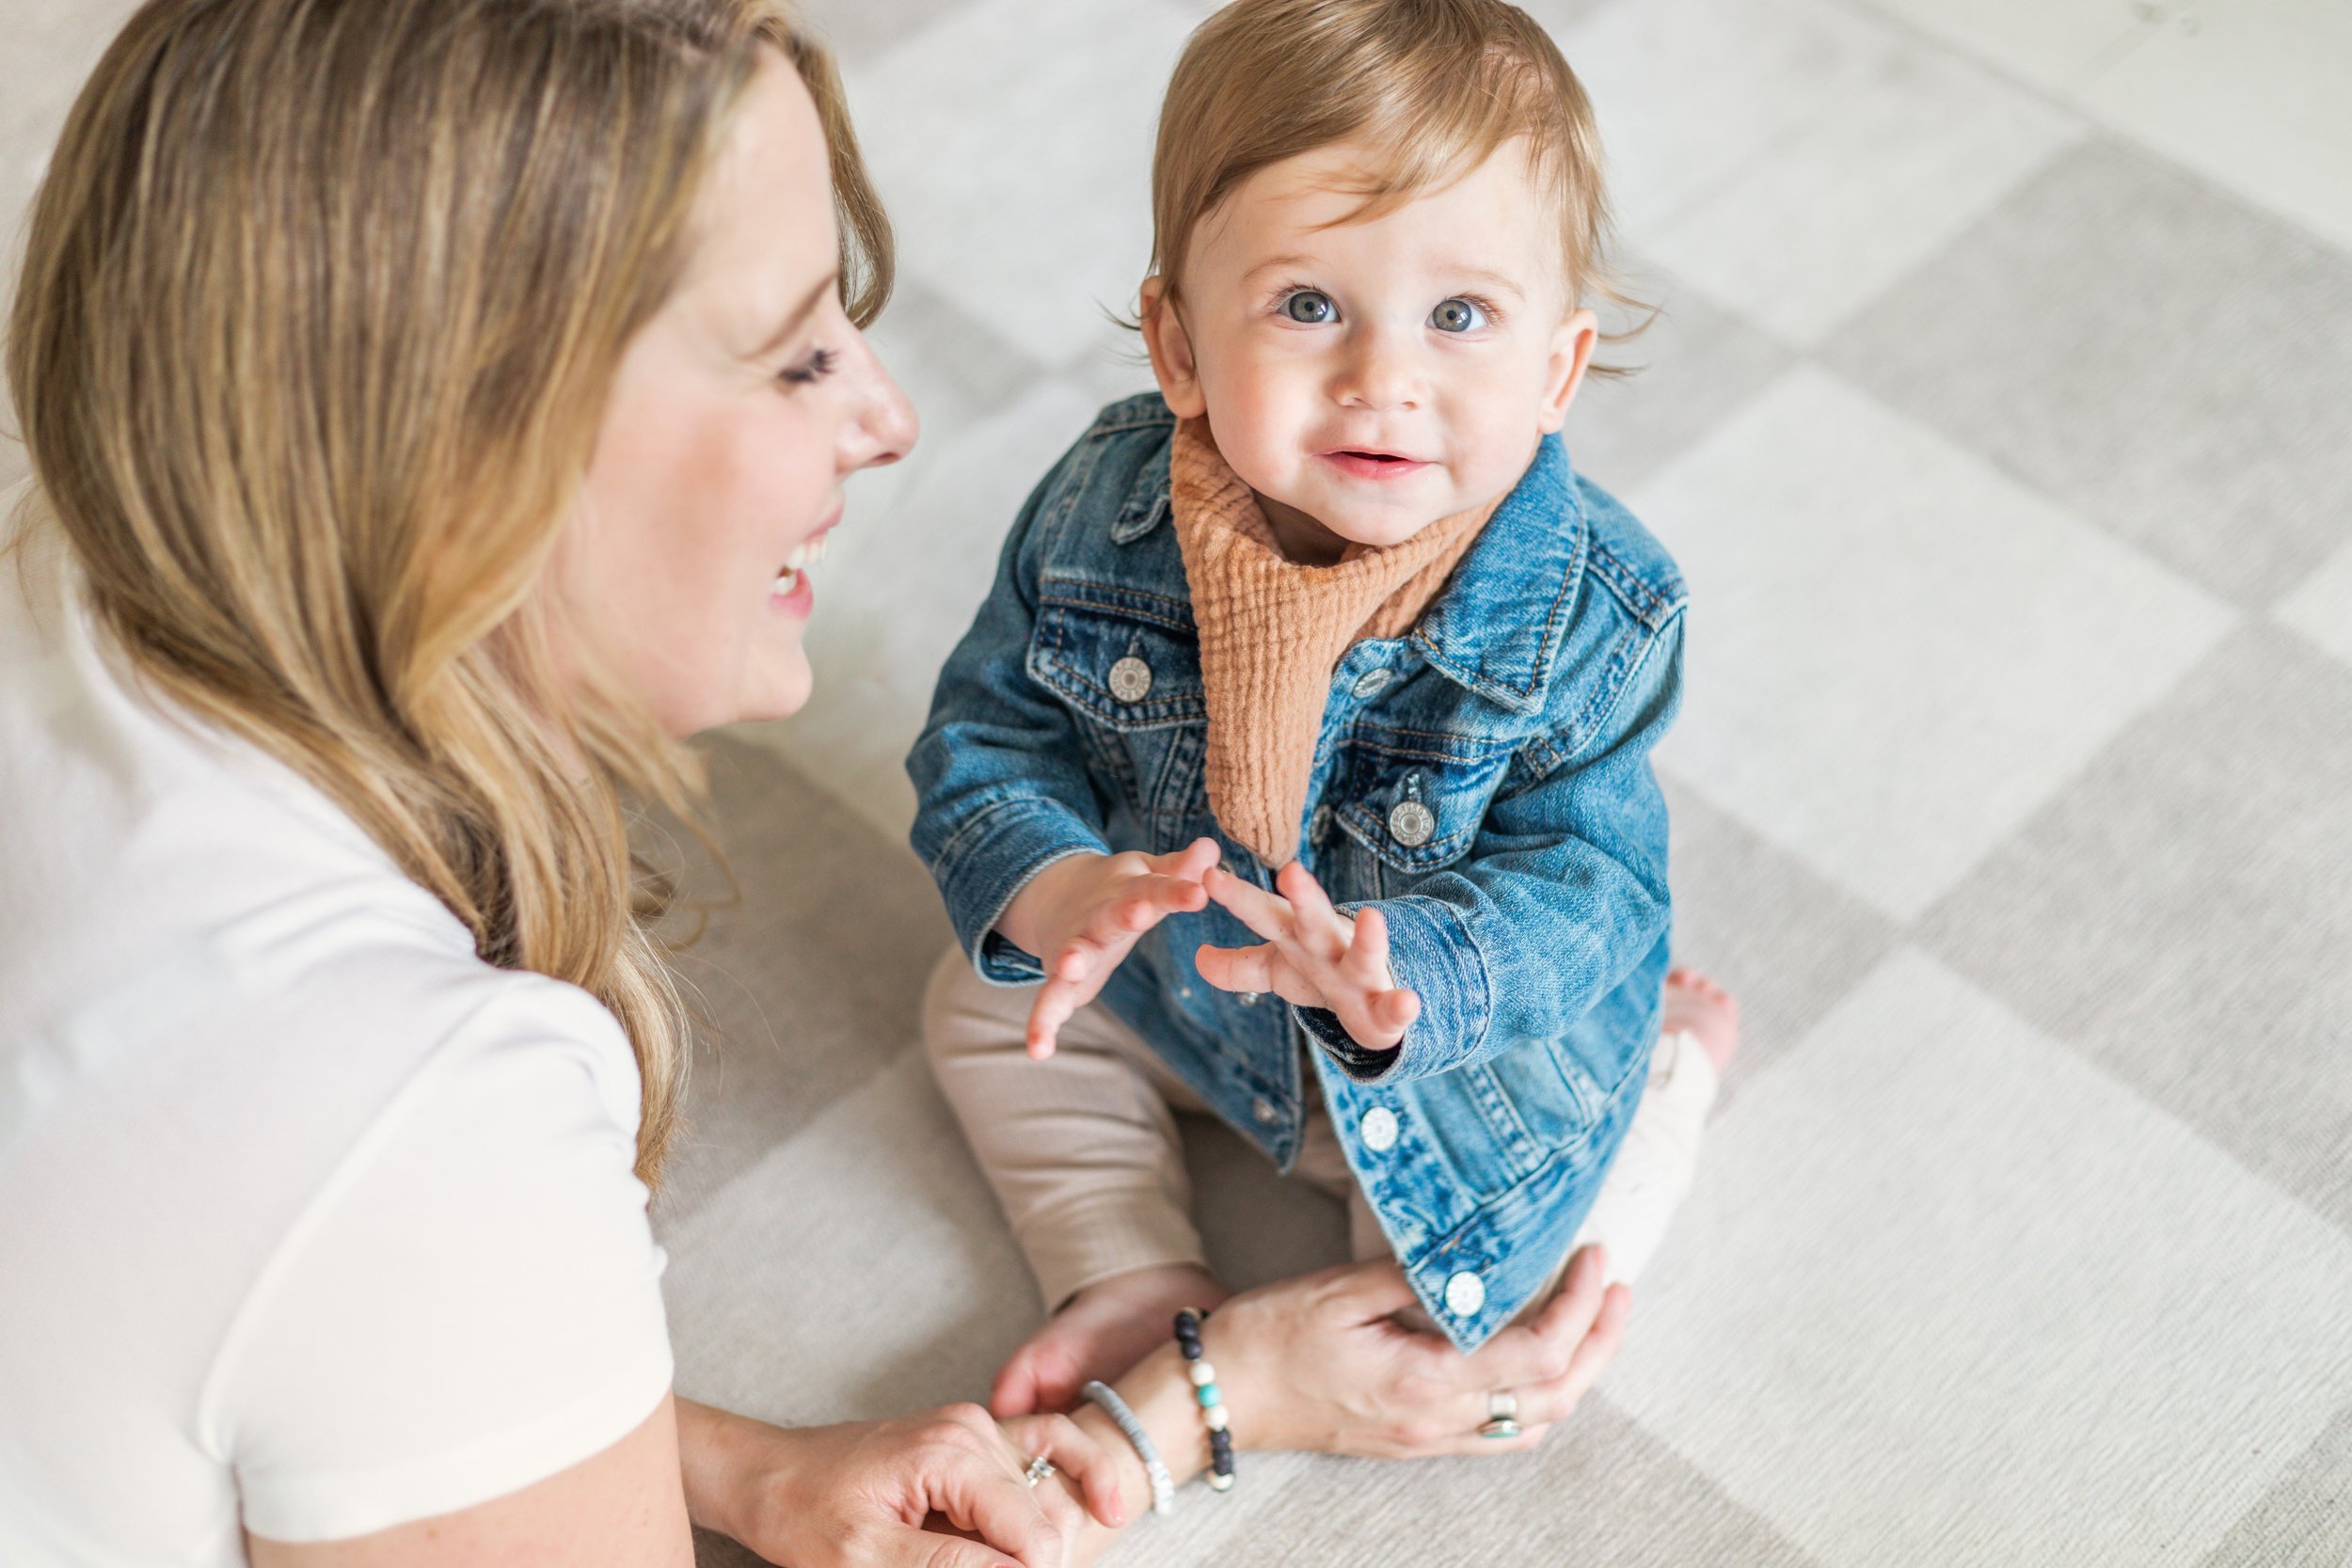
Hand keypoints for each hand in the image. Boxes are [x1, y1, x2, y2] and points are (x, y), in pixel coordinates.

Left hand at [682, 1401, 1125, 1567]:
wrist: (769, 1472)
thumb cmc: (803, 1512)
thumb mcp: (865, 1559)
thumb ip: (949, 1566)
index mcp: (951, 1453)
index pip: (1033, 1533)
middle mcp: (975, 1430)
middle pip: (1051, 1510)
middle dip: (1048, 1554)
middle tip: (1019, 1559)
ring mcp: (978, 1431)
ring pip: (1055, 1484)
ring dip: (1060, 1526)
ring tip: (1069, 1546)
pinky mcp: (975, 1442)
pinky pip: (1044, 1454)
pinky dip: (1071, 1481)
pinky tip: (1099, 1510)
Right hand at [996, 839, 1219, 1057]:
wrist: (1059, 896)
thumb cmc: (1122, 890)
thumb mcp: (1148, 874)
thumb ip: (1180, 869)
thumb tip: (1212, 846)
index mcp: (1130, 893)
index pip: (1157, 890)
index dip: (1177, 891)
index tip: (1199, 893)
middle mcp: (1100, 918)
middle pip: (1113, 916)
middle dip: (1125, 914)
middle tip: (1138, 913)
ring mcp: (1076, 946)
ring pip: (1074, 954)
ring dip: (1072, 959)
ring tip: (1070, 966)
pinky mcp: (1060, 977)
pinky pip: (1049, 1000)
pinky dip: (1041, 1023)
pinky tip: (1038, 1050)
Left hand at [1195, 861, 1420, 1050]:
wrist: (1375, 1005)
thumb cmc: (1323, 975)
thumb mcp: (1277, 971)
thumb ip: (1239, 966)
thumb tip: (1198, 957)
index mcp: (1297, 937)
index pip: (1263, 912)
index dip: (1236, 895)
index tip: (1208, 875)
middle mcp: (1329, 946)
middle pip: (1314, 920)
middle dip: (1304, 897)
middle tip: (1291, 871)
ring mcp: (1361, 972)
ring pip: (1364, 954)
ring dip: (1369, 939)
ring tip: (1373, 917)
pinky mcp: (1384, 1006)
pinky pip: (1393, 1007)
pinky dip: (1402, 1005)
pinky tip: (1409, 1002)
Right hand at [1204, 1246, 1630, 1457]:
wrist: (1219, 1395)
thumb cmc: (1268, 1337)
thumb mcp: (1340, 1288)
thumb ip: (1415, 1275)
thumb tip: (1476, 1257)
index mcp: (1424, 1381)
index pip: (1535, 1354)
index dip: (1579, 1307)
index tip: (1594, 1259)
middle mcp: (1435, 1421)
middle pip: (1555, 1399)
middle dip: (1600, 1344)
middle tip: (1617, 1289)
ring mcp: (1426, 1438)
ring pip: (1534, 1424)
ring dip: (1576, 1376)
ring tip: (1592, 1322)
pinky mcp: (1412, 1440)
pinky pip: (1499, 1435)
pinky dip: (1536, 1401)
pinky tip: (1534, 1366)